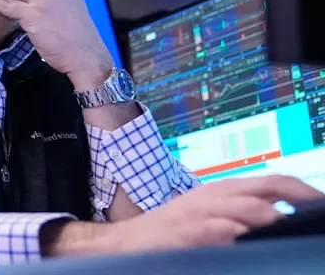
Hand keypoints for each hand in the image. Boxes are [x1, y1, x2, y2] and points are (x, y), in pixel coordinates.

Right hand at [45, 175, 323, 256]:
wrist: (122, 245)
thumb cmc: (169, 234)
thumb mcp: (205, 216)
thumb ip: (239, 216)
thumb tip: (278, 222)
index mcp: (223, 190)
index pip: (274, 182)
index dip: (305, 192)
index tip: (322, 206)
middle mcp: (216, 195)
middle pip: (271, 187)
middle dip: (303, 199)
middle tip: (321, 214)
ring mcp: (202, 212)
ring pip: (253, 209)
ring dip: (277, 221)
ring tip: (290, 231)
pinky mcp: (191, 232)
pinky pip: (225, 231)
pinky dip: (243, 236)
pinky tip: (251, 244)